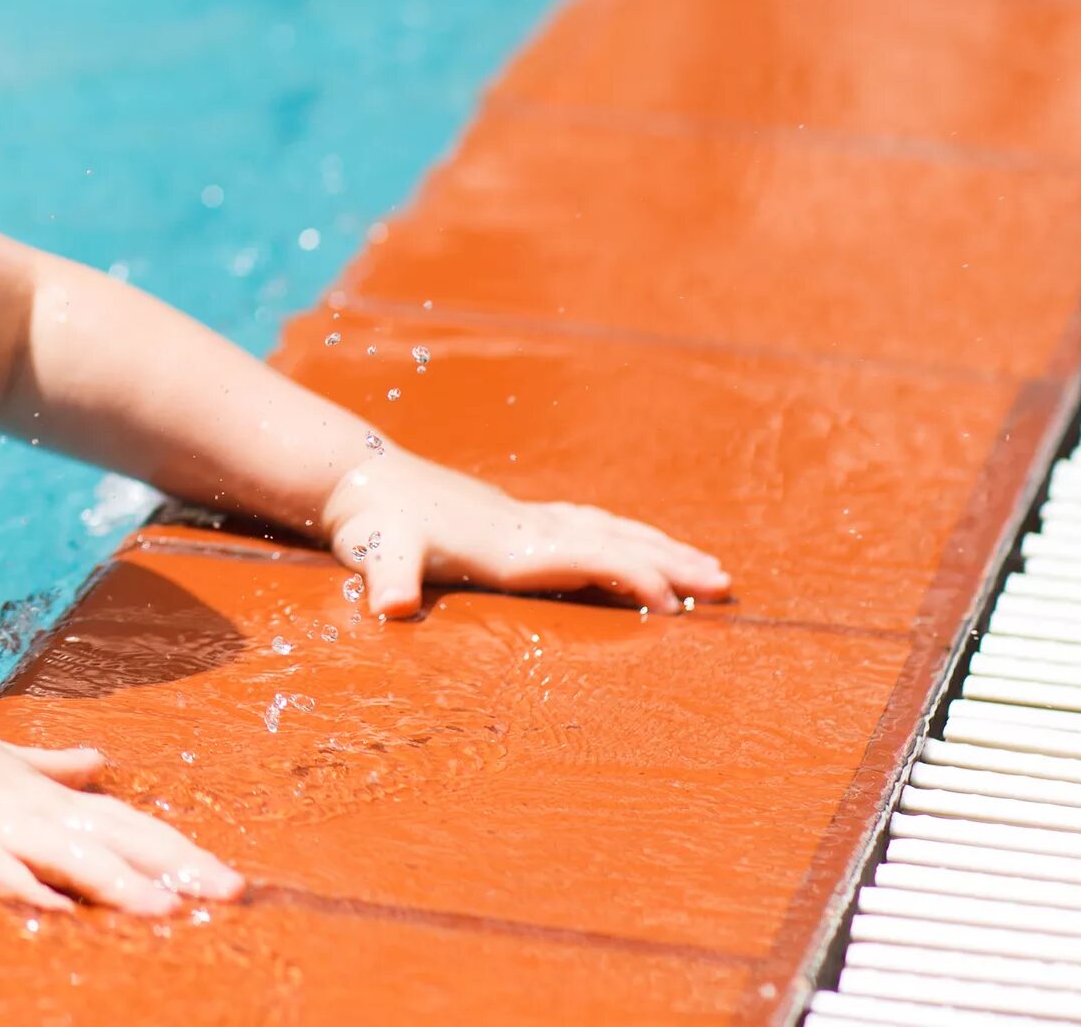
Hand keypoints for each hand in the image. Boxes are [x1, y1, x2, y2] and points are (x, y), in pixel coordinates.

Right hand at [0, 707, 243, 915]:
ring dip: (118, 882)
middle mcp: (25, 802)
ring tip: (167, 910)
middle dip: (173, 864)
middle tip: (230, 891)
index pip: (126, 818)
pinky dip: (27, 888)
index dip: (177, 846)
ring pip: (67, 853)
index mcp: (39, 789)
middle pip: (114, 835)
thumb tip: (101, 759)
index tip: (226, 875)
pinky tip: (57, 912)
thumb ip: (50, 763)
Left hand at [320, 451, 731, 617]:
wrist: (355, 474)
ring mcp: (522, 519)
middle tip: (726, 583)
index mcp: (508, 545)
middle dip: (670, 563)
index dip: (630, 576)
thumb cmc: (371, 522)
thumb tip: (391, 606)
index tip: (675, 601)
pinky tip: (635, 540)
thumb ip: (388, 579)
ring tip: (706, 565)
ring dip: (657, 546)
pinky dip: (621, 534)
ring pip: (606, 530)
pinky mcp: (511, 516)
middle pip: (613, 542)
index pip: (586, 559)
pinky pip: (585, 524)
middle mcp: (525, 529)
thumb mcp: (377, 554)